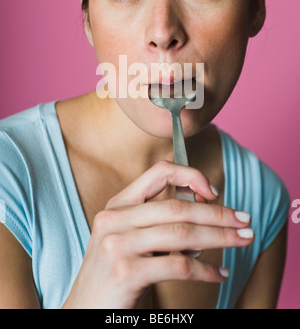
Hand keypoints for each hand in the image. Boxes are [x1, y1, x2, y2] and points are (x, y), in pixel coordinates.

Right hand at [62, 161, 252, 308]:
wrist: (83, 309)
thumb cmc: (113, 274)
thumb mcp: (129, 239)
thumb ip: (158, 223)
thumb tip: (203, 215)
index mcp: (117, 205)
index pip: (159, 172)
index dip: (191, 175)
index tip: (214, 192)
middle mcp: (115, 219)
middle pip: (178, 207)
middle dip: (218, 214)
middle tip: (244, 221)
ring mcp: (118, 244)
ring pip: (183, 234)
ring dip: (220, 237)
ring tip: (242, 241)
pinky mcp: (127, 272)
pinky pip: (179, 265)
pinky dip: (206, 270)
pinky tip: (220, 274)